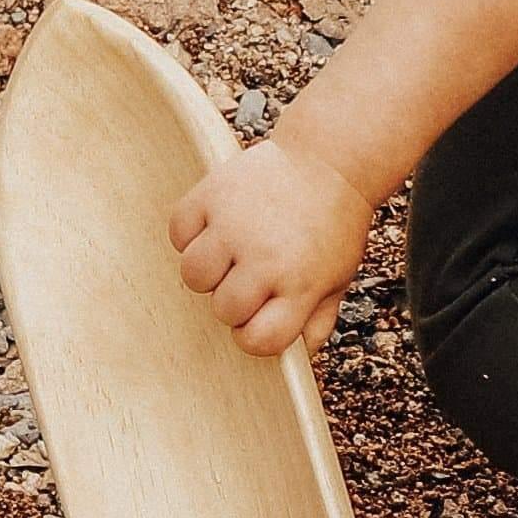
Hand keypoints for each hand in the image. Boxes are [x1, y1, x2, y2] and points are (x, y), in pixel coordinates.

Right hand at [167, 137, 374, 356]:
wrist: (329, 160)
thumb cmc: (333, 224)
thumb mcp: (339, 277)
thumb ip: (317, 319)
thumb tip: (295, 357)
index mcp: (301, 284)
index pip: (258, 340)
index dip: (255, 336)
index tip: (260, 318)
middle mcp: (266, 258)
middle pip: (223, 310)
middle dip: (234, 303)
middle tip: (251, 278)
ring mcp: (234, 225)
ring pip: (193, 276)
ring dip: (209, 272)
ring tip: (231, 253)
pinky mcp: (211, 195)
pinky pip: (178, 233)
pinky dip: (190, 235)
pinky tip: (216, 227)